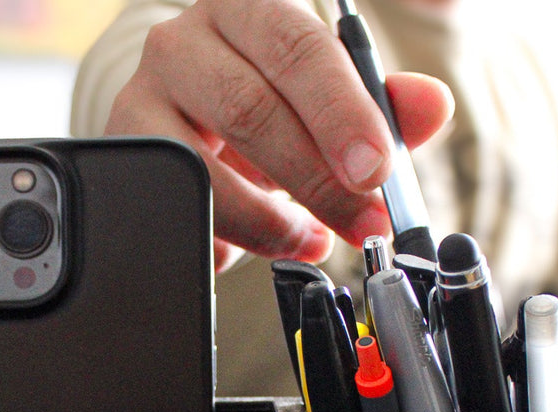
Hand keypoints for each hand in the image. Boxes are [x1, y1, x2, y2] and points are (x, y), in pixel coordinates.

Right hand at [104, 0, 452, 270]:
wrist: (186, 114)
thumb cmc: (267, 98)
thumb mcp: (328, 98)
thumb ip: (383, 103)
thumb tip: (433, 106)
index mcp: (248, 6)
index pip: (298, 49)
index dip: (342, 113)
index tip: (377, 170)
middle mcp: (184, 39)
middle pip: (251, 109)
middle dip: (316, 179)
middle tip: (361, 222)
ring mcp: (141, 95)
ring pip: (204, 166)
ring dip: (268, 219)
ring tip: (309, 238)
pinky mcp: (124, 150)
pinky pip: (175, 205)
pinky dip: (224, 236)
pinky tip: (258, 242)